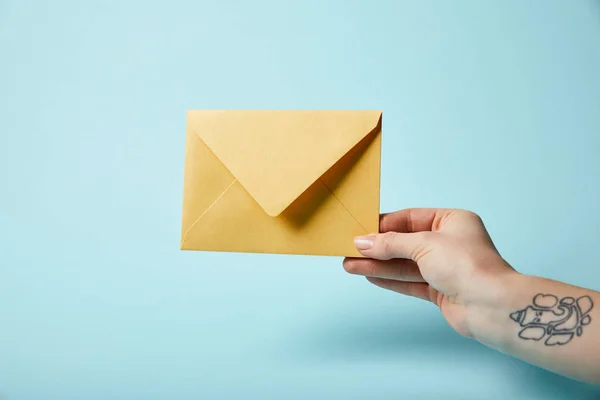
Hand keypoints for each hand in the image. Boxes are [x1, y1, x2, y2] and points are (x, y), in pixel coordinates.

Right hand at [343, 208, 516, 336]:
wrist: (491, 306)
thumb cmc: (466, 265)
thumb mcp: (423, 244)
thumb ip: (390, 243)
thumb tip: (362, 242)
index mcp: (451, 221)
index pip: (410, 218)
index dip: (383, 224)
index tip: (360, 229)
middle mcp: (449, 242)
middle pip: (404, 242)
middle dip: (377, 248)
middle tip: (349, 250)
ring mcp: (444, 268)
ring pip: (404, 264)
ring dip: (377, 265)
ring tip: (349, 265)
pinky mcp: (440, 290)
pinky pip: (409, 281)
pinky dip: (389, 279)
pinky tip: (369, 275)